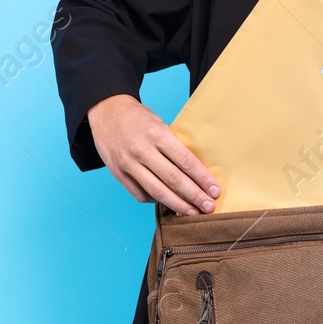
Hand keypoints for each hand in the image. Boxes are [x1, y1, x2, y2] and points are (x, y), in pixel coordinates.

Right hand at [86, 94, 220, 215]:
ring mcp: (128, 163)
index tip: (215, 190)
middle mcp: (142, 150)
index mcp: (157, 133)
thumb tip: (196, 172)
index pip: (185, 161)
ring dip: (178, 205)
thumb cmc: (138, 117)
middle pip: (173, 179)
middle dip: (194, 196)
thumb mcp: (160, 123)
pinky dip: (156, 200)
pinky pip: (140, 194)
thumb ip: (173, 146)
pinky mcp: (118, 173)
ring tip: (193, 212)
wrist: (107, 111)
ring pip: (157, 191)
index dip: (202, 178)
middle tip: (209, 207)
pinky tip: (168, 203)